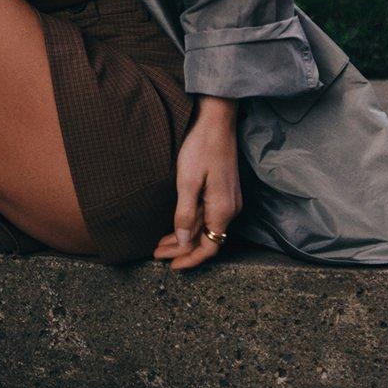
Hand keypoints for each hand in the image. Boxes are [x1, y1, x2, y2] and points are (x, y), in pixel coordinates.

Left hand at [153, 100, 242, 269]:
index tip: (170, 266)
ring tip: (161, 243)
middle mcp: (231, 209)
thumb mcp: (187, 182)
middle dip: (182, 251)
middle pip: (208, 241)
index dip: (189, 259)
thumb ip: (186, 215)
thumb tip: (184, 242)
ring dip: (185, 239)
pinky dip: (192, 225)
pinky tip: (177, 226)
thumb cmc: (200, 147)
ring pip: (207, 229)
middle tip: (157, 254)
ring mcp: (229, 200)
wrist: (216, 121)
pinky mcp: (224, 191)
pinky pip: (209, 217)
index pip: (209, 247)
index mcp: (223, 209)